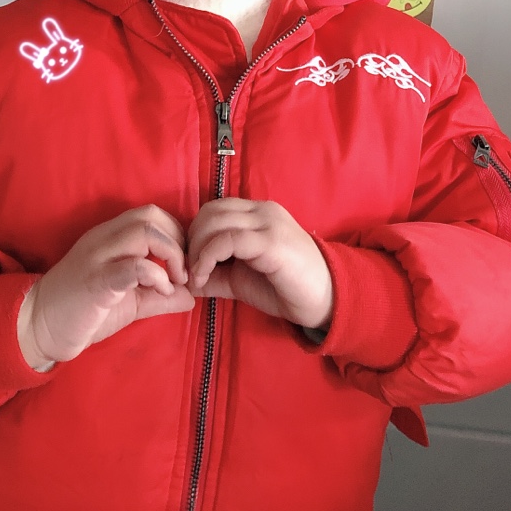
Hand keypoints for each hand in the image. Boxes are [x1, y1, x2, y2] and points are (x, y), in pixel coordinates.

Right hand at [17, 204, 195, 368]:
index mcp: (110, 237)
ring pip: (144, 231)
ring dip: (172, 253)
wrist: (38, 328)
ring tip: (176, 281)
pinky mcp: (96, 281)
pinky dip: (157, 275)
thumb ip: (159, 295)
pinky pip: (133, 265)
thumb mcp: (129, 301)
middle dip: (178, 240)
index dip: (177, 233)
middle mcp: (104, 239)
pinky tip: (161, 291)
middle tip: (184, 272)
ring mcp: (98, 257)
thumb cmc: (82, 312)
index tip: (184, 264)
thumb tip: (192, 296)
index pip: (151, 214)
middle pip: (151, 214)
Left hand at [186, 198, 332, 331]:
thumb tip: (183, 280)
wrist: (327, 300)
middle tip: (189, 271)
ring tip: (197, 276)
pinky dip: (207, 257)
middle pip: (209, 211)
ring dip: (196, 250)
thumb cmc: (285, 288)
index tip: (187, 264)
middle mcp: (262, 210)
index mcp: (256, 213)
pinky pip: (227, 239)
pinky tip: (205, 276)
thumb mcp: (240, 278)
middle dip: (191, 241)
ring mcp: (268, 222)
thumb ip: (214, 273)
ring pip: (215, 222)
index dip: (193, 234)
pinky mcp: (271, 241)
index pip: (213, 210)